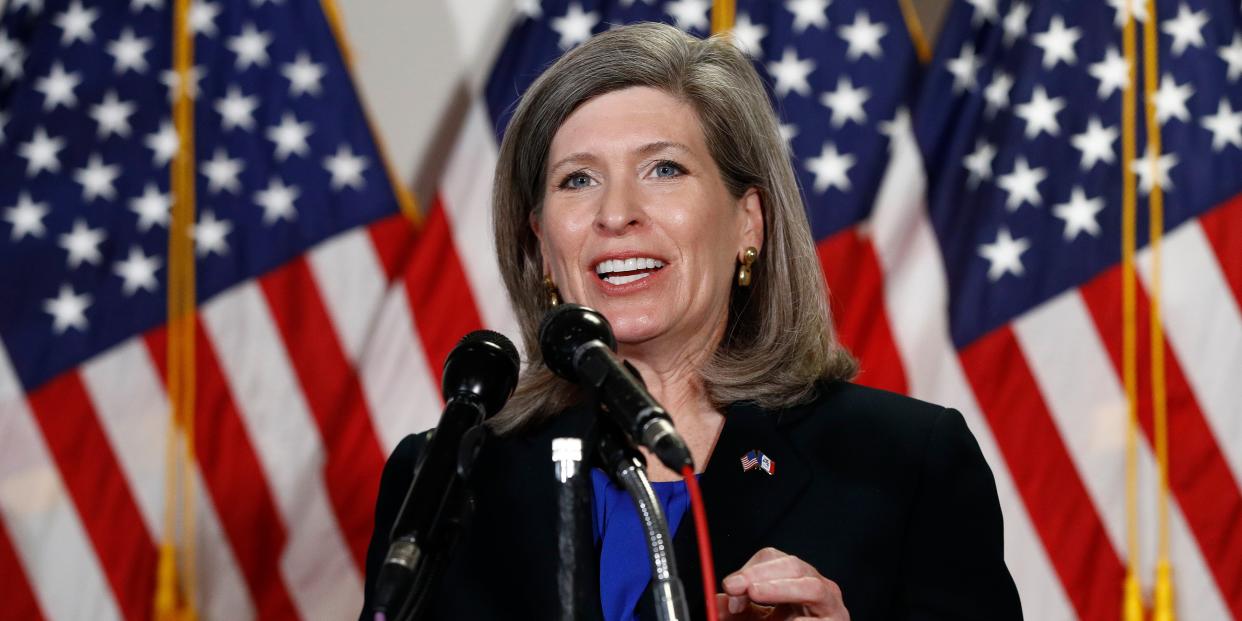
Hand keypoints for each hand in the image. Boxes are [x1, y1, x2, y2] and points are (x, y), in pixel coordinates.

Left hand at [715, 547, 848, 620]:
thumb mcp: (757, 619)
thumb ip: (737, 609)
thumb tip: (715, 602)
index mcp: (795, 579)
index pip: (772, 558)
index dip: (749, 569)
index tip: (730, 586)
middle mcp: (817, 586)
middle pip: (792, 566)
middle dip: (762, 574)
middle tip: (741, 587)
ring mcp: (831, 605)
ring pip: (810, 587)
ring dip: (780, 589)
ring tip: (756, 593)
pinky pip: (820, 620)